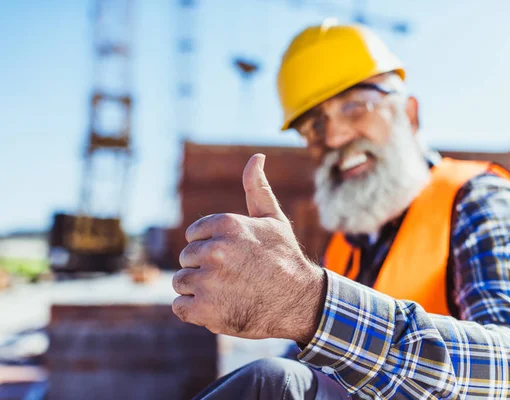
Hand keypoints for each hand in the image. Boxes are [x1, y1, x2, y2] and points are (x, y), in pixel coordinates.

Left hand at [172, 154, 325, 342]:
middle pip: (186, 259)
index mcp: (227, 224)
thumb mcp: (273, 219)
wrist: (299, 302)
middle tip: (231, 278)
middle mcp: (215, 250)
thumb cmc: (285, 259)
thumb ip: (257, 188)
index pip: (194, 235)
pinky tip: (218, 308)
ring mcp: (208, 281)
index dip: (210, 247)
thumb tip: (256, 157)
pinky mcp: (204, 309)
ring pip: (181, 282)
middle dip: (203, 268)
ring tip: (226, 293)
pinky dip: (195, 311)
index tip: (231, 258)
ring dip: (199, 290)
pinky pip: (180, 306)